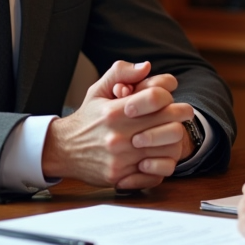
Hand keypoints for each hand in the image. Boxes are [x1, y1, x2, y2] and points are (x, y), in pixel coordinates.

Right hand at [42, 61, 192, 188]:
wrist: (63, 150)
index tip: (170, 98)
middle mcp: (118, 136)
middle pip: (170, 126)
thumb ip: (121, 72)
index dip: (169, 94)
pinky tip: (158, 154)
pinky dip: (163, 163)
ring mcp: (121, 160)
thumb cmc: (86, 118)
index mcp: (114, 112)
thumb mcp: (98, 90)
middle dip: (180, 116)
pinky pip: (157, 173)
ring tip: (170, 133)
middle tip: (181, 113)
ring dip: (174, 140)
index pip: (157, 98)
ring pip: (169, 151)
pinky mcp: (122, 178)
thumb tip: (147, 66)